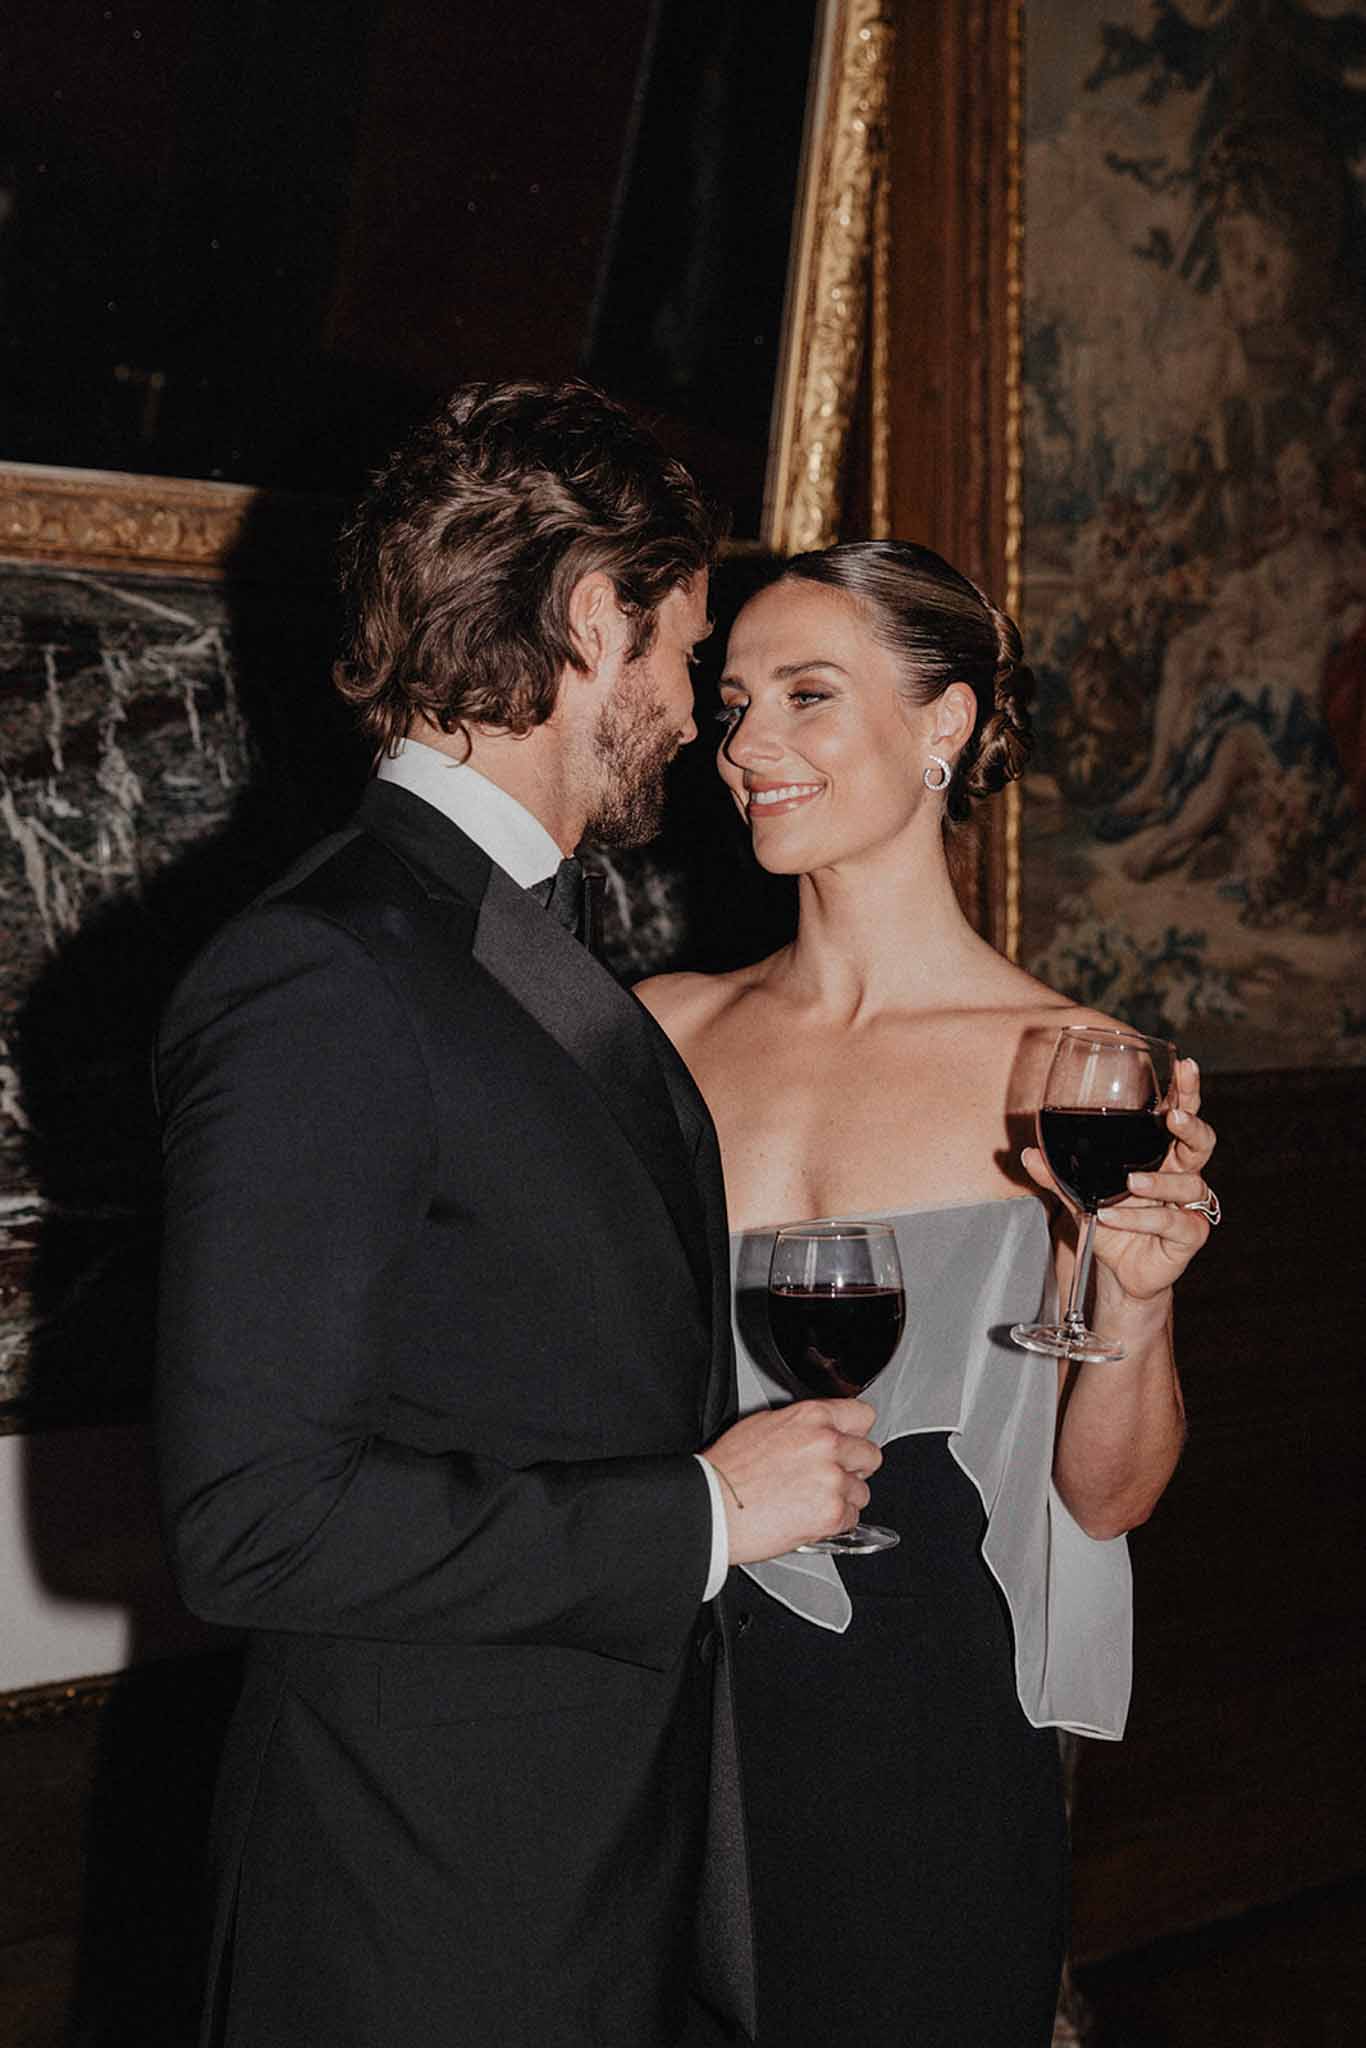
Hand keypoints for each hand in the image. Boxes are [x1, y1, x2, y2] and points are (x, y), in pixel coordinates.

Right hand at [702, 1400, 880, 1565]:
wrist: (713, 1507)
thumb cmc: (728, 1470)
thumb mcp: (763, 1423)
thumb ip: (802, 1424)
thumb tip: (820, 1430)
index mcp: (811, 1417)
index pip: (863, 1415)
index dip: (856, 1433)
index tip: (850, 1442)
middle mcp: (827, 1443)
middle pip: (871, 1454)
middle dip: (854, 1467)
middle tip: (831, 1476)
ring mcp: (832, 1478)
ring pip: (862, 1490)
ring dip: (843, 1498)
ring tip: (811, 1500)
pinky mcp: (832, 1512)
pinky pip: (852, 1518)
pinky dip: (834, 1522)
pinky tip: (808, 1516)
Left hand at [1023, 1055, 1218, 1304]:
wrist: (1119, 1272)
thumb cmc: (1111, 1224)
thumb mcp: (1080, 1194)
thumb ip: (1057, 1173)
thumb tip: (1029, 1153)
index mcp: (1162, 1154)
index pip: (1181, 1116)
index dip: (1187, 1091)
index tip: (1185, 1067)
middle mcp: (1183, 1175)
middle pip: (1201, 1142)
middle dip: (1192, 1124)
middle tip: (1174, 1117)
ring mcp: (1190, 1205)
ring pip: (1188, 1183)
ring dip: (1158, 1181)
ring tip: (1131, 1181)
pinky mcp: (1190, 1235)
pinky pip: (1171, 1221)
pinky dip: (1140, 1218)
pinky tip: (1114, 1215)